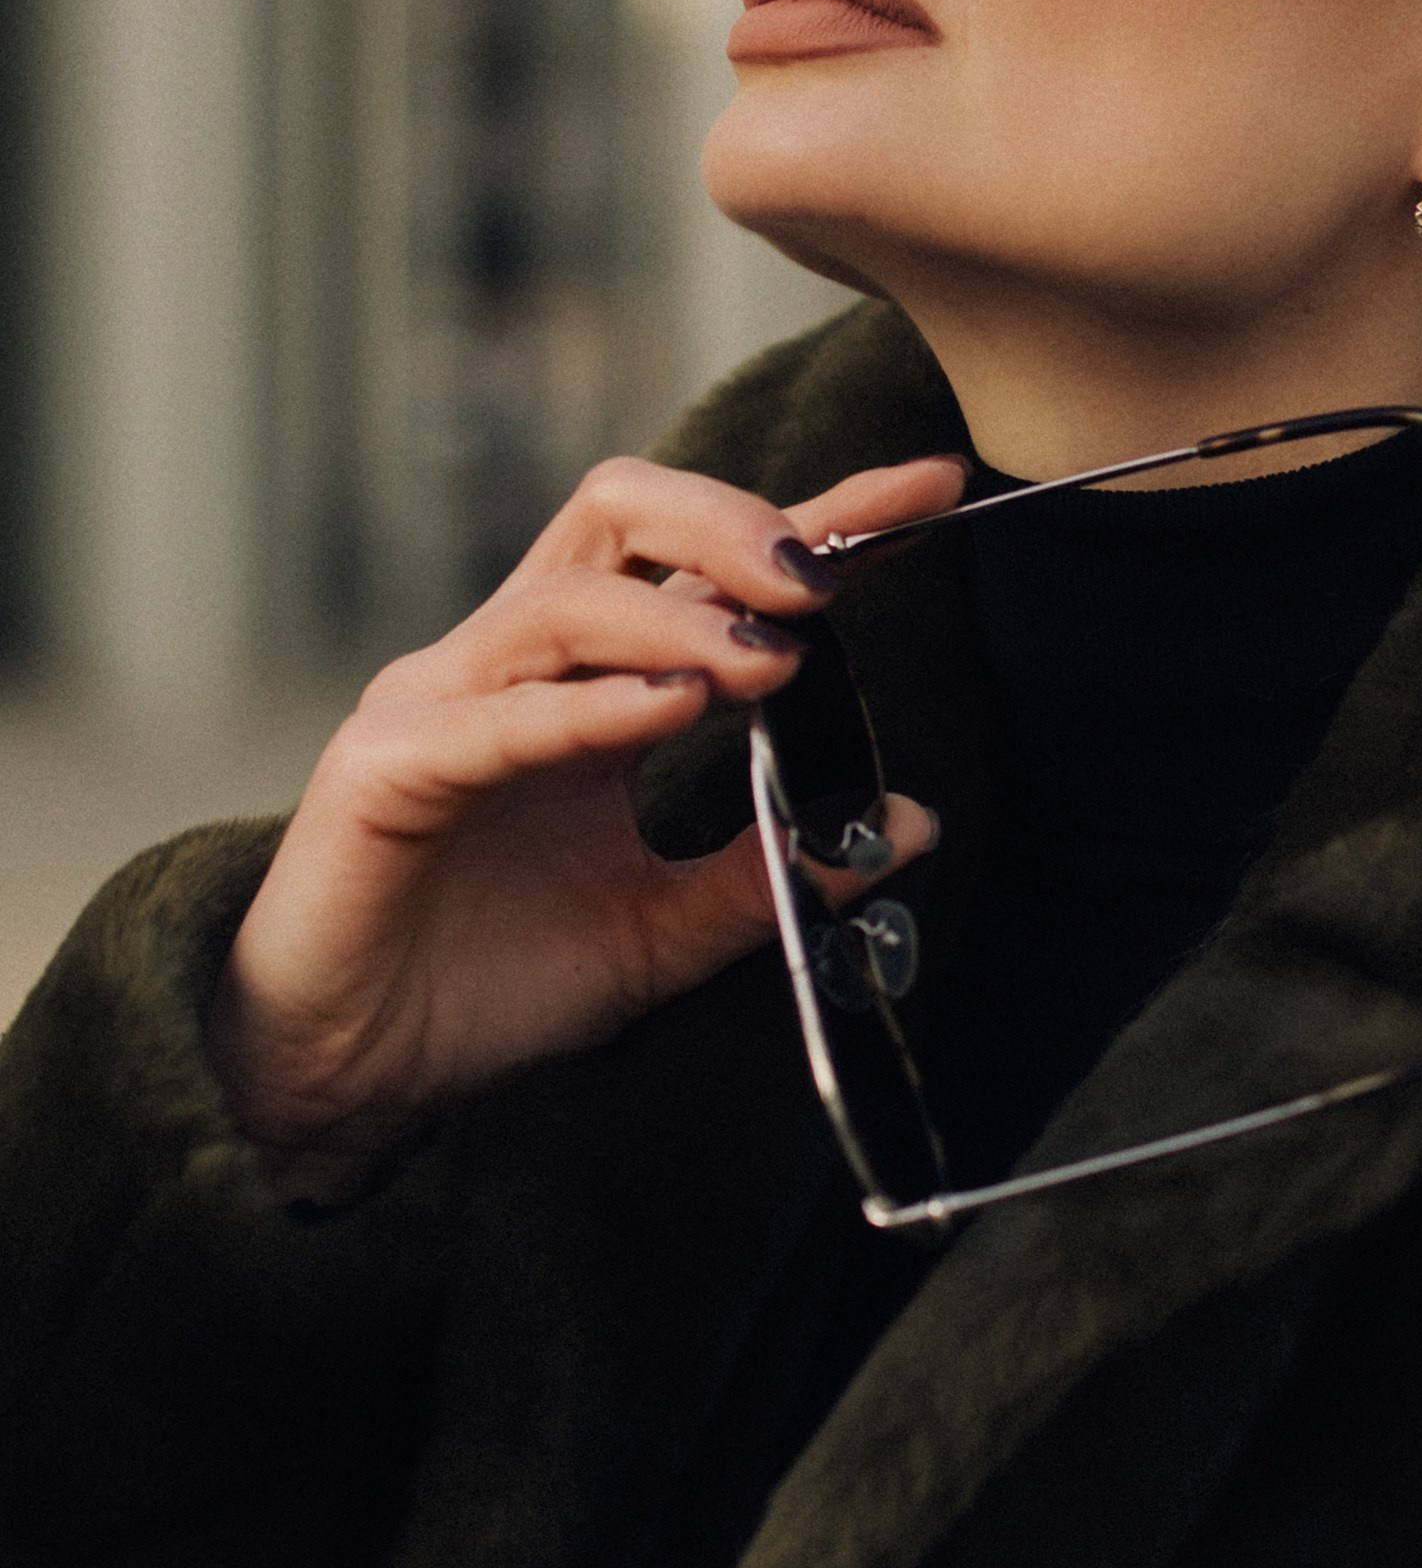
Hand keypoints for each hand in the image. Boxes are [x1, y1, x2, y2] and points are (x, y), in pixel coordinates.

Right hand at [205, 451, 962, 1195]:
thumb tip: (910, 821)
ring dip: (675, 619)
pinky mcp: (384, 767)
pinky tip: (667, 708)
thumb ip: (773, 870)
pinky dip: (588, 703)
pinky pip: (495, 714)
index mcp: (584, 677)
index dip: (815, 516)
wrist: (346, 1078)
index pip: (705, 560)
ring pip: (560, 601)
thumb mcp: (663, 929)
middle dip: (729, 520)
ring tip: (768, 659)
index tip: (928, 490)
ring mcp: (438, 700)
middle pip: (617, 514)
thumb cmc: (488, 984)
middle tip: (821, 576)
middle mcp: (509, 660)